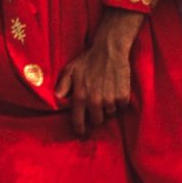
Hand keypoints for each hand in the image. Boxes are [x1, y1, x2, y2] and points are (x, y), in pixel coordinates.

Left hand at [56, 10, 144, 137]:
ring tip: (107, 94)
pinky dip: (119, 102)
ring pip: (110, 114)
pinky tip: (116, 91)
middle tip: (97, 105)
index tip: (81, 132)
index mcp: (80, 96)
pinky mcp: (123, 96)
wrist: (110, 49)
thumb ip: (63, 85)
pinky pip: (121, 107)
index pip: (78, 121)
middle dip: (96, 115)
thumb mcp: (71, 70)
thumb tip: (58, 98)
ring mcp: (110, 99)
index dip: (79, 129)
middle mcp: (95, 101)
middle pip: (97, 121)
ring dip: (108, 107)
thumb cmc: (88, 59)